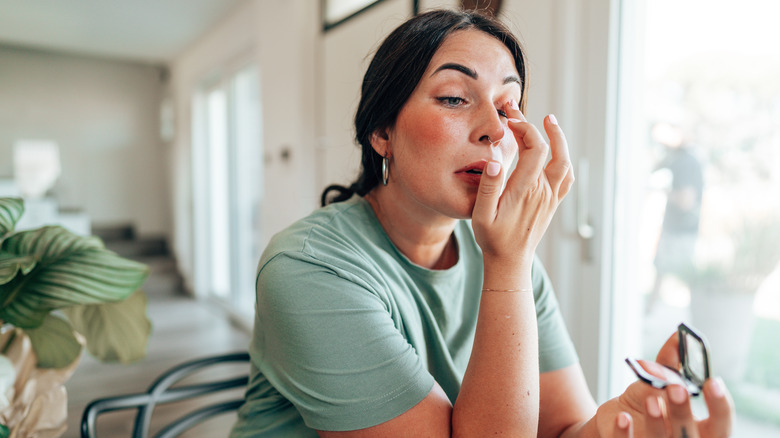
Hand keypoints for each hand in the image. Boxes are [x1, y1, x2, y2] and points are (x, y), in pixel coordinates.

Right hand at [472, 103, 574, 268]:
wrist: (510, 262)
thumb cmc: (492, 239)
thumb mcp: (481, 215)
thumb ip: (489, 187)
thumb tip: (495, 160)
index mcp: (525, 190)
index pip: (534, 148)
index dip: (524, 128)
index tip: (509, 119)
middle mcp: (542, 191)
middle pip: (550, 149)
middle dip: (537, 126)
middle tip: (518, 110)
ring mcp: (550, 197)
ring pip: (564, 161)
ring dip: (558, 139)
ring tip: (548, 121)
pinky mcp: (552, 203)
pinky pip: (566, 177)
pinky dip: (563, 159)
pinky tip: (556, 151)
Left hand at [596, 332, 734, 436]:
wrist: (615, 421)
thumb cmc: (645, 403)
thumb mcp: (657, 383)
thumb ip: (668, 365)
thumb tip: (677, 338)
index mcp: (698, 430)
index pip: (720, 427)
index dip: (721, 407)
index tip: (713, 382)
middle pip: (690, 435)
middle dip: (684, 412)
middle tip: (676, 388)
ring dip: (656, 421)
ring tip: (650, 399)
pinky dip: (624, 432)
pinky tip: (622, 417)